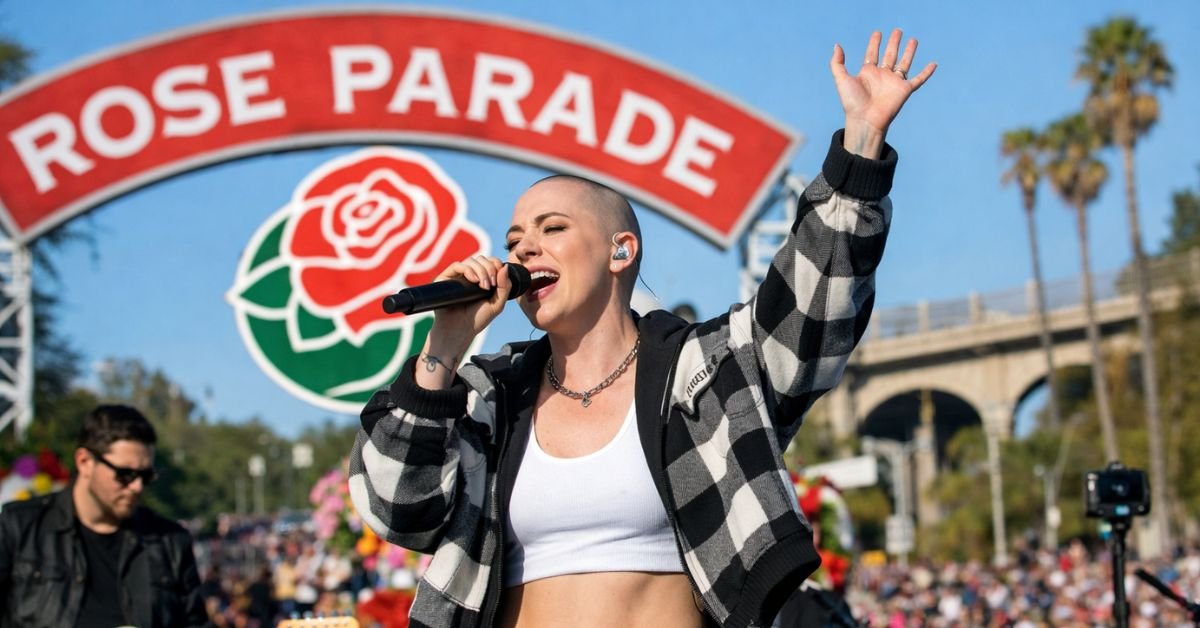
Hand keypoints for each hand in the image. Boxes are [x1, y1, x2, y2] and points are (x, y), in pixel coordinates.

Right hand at [416, 255, 512, 384]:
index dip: (496, 264)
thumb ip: (504, 287)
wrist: (459, 331)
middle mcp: (469, 275)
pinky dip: (468, 270)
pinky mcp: (446, 278)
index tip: (498, 279)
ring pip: (471, 261)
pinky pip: (457, 265)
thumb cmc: (477, 319)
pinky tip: (473, 280)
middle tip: (490, 285)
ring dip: (481, 270)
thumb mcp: (497, 304)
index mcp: (482, 279)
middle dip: (489, 269)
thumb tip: (505, 266)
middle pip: (482, 259)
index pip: (490, 262)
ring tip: (483, 287)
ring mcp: (457, 276)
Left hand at [831, 29, 935, 157]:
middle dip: (894, 42)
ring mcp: (894, 82)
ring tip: (913, 40)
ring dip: (909, 52)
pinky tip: (934, 64)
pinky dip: (927, 72)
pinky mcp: (905, 90)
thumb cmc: (852, 102)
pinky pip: (918, 79)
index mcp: (868, 73)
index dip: (875, 43)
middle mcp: (882, 76)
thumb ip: (837, 63)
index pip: (872, 53)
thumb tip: (837, 46)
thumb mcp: (841, 79)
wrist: (865, 120)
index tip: (878, 33)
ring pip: (904, 63)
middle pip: (890, 55)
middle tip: (898, 31)